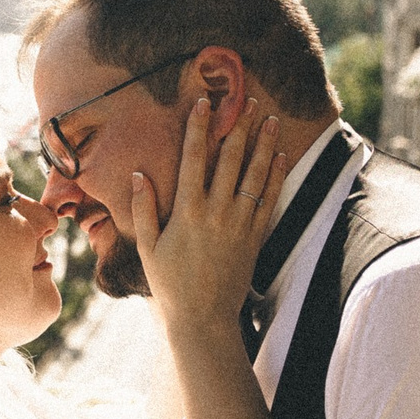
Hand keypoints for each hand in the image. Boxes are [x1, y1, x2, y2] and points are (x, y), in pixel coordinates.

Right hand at [128, 100, 287, 339]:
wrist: (204, 318)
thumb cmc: (170, 283)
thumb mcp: (147, 247)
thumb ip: (142, 209)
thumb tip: (138, 174)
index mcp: (187, 211)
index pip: (194, 159)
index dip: (200, 128)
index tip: (205, 103)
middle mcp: (216, 212)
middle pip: (231, 159)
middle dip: (239, 127)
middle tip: (247, 100)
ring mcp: (239, 224)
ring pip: (255, 175)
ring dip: (264, 144)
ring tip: (271, 119)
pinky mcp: (255, 237)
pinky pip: (269, 200)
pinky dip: (276, 176)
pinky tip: (281, 156)